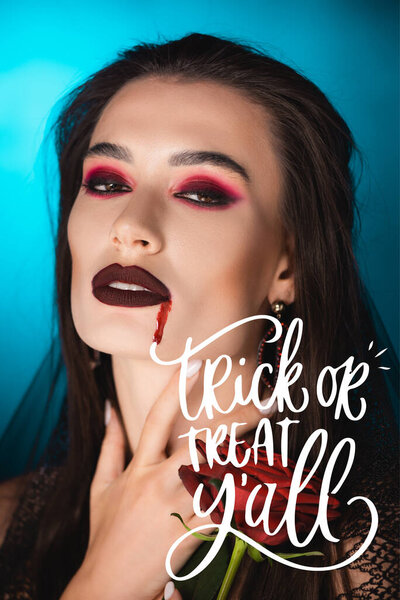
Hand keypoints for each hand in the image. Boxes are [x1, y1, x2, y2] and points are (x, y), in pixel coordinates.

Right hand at [60, 365, 262, 599]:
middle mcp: (159, 483)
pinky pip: (226, 515)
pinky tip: (273, 492)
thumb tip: (109, 408)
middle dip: (236, 425)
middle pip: (202, 445)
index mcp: (139, 467)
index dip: (176, 388)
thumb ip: (109, 444)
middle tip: (265, 406)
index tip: (196, 363)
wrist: (106, 585)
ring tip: (280, 445)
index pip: (157, 419)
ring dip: (251, 461)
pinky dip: (248, 504)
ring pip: (221, 478)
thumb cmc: (105, 532)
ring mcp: (177, 510)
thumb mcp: (100, 485)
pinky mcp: (191, 536)